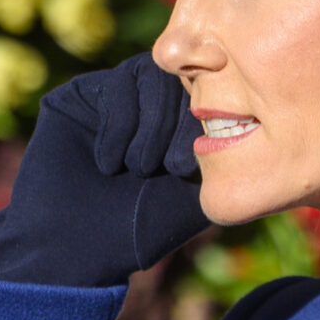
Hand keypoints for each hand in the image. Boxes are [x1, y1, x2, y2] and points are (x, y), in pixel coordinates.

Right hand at [0, 56, 206, 287]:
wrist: (74, 245)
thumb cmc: (138, 229)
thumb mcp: (193, 193)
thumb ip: (219, 152)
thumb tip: (246, 111)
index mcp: (181, 124)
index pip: (208, 93)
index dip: (204, 122)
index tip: (185, 169)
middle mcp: (150, 104)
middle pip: (180, 76)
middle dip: (175, 122)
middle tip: (163, 167)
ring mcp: (115, 96)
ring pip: (148, 75)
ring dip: (150, 123)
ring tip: (138, 167)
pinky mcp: (82, 94)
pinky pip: (114, 85)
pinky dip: (118, 124)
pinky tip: (110, 164)